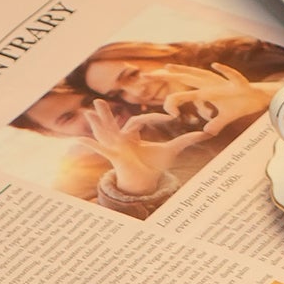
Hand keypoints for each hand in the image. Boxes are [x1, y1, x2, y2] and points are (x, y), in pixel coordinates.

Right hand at [82, 99, 209, 195]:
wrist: (147, 184)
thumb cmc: (155, 166)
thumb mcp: (172, 150)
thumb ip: (186, 140)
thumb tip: (206, 133)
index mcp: (134, 136)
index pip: (140, 120)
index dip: (155, 117)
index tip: (172, 117)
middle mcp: (122, 140)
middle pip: (113, 123)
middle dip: (105, 114)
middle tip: (97, 99)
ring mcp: (116, 148)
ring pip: (104, 133)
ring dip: (96, 124)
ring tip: (87, 112)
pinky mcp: (114, 157)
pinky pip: (100, 150)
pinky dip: (89, 146)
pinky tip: (77, 141)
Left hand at [159, 63, 270, 132]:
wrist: (259, 97)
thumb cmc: (240, 104)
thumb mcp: (225, 117)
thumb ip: (215, 123)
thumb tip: (207, 132)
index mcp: (206, 89)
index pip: (183, 87)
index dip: (169, 90)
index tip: (158, 99)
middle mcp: (211, 83)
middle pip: (185, 77)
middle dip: (166, 76)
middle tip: (146, 75)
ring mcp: (222, 82)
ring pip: (200, 75)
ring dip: (185, 71)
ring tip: (169, 68)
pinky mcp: (237, 84)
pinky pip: (230, 76)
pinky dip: (224, 70)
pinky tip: (215, 65)